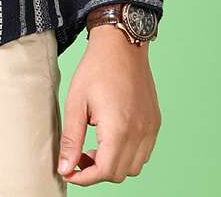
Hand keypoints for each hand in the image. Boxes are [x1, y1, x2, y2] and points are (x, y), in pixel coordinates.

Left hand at [56, 26, 160, 184]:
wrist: (121, 44)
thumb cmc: (96, 69)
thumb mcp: (75, 102)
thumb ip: (71, 139)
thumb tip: (65, 168)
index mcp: (118, 128)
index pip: (104, 172)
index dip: (84, 178)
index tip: (69, 171)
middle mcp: (140, 132)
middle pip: (119, 174)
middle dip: (97, 172)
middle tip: (79, 156)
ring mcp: (150, 128)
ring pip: (134, 167)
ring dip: (114, 165)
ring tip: (95, 147)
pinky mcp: (155, 122)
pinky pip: (144, 152)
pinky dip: (128, 154)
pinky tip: (112, 138)